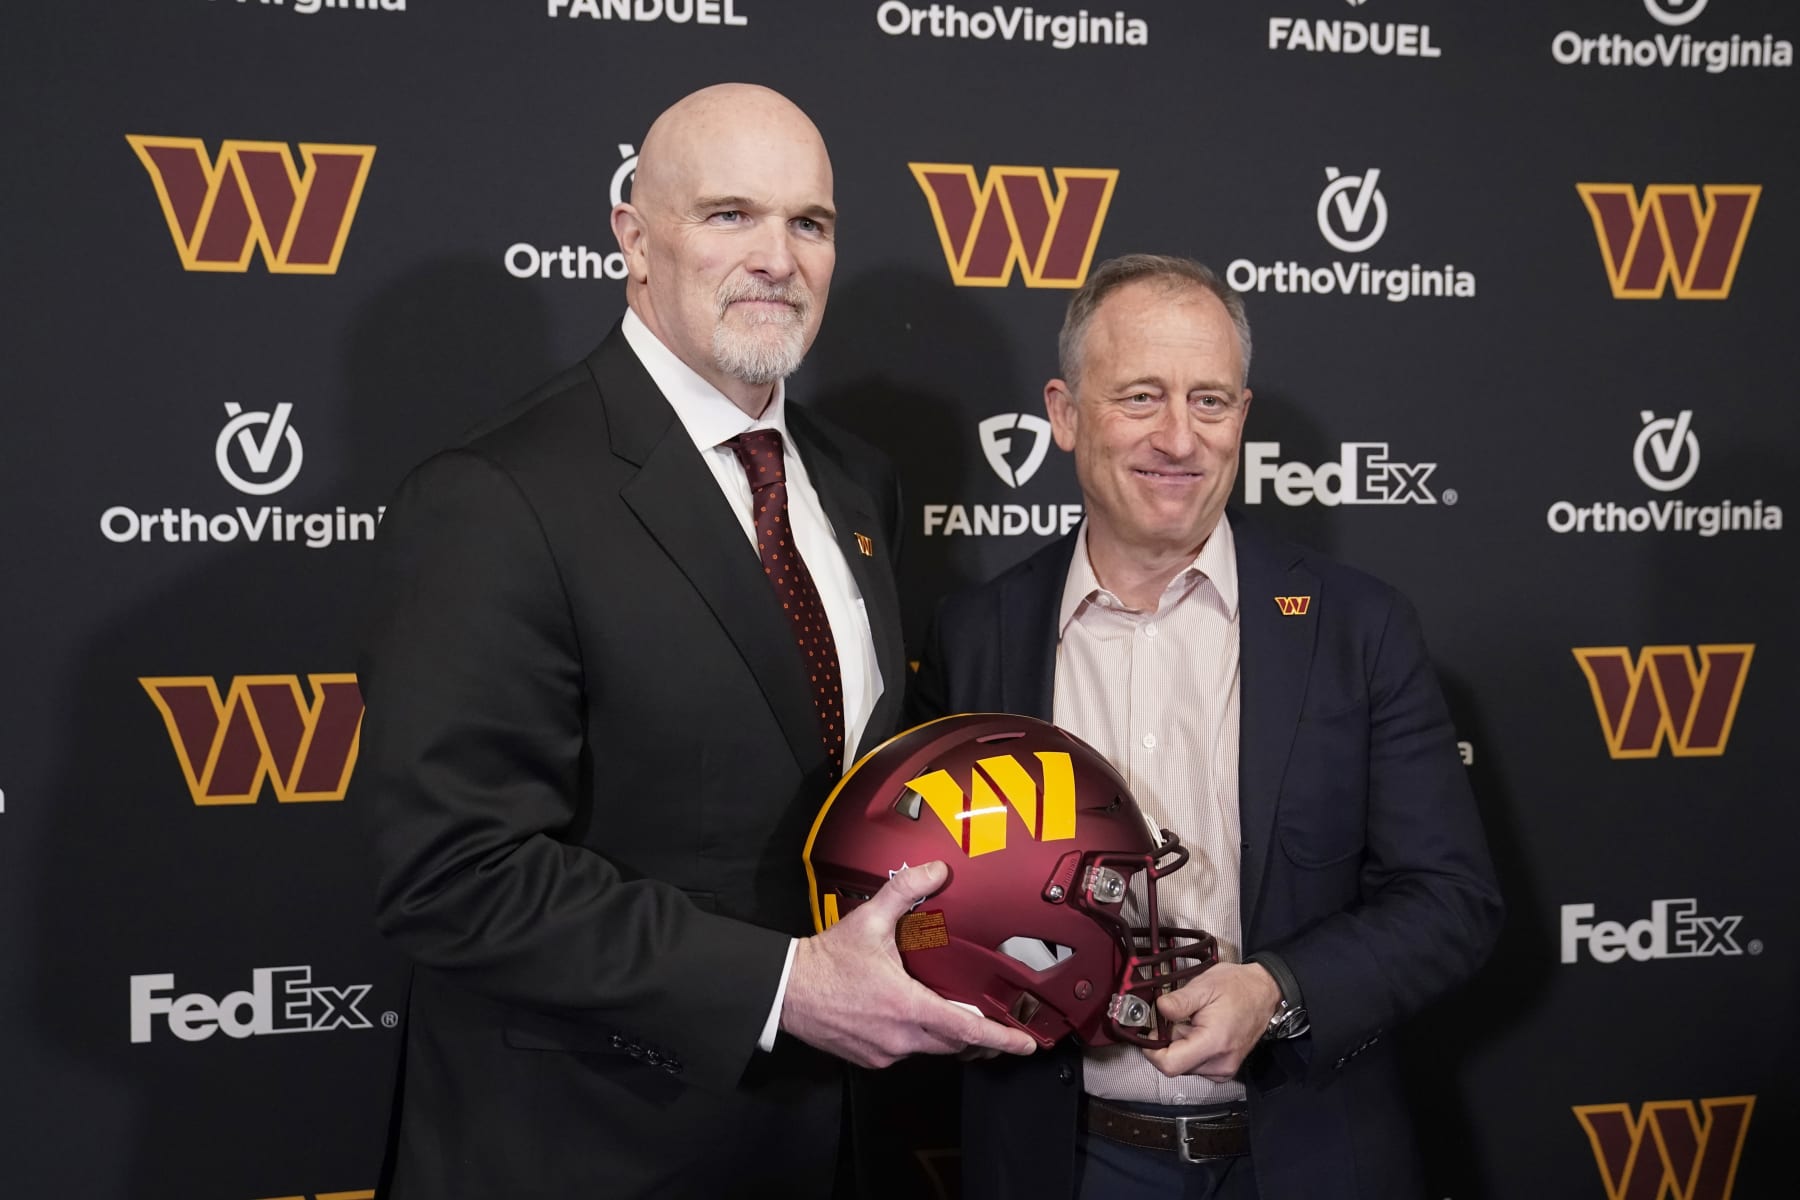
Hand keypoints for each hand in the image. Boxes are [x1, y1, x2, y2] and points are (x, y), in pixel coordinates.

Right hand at [780, 861, 1038, 1068]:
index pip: (967, 1029)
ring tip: (959, 1018)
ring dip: (947, 1035)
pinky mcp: (872, 1059)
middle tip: (999, 1026)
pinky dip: (919, 1038)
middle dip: (979, 1036)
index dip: (1001, 1038)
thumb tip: (935, 869)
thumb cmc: (827, 960)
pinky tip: (914, 1018)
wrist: (787, 990)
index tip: (1026, 1044)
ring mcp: (885, 1052)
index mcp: (907, 1006)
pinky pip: (907, 1052)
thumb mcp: (869, 919)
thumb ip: (906, 891)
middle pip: (955, 1044)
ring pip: (932, 1049)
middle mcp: (900, 1036)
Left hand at [1142, 962, 1279, 1081]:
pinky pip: (1196, 1065)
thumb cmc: (1238, 987)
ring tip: (1194, 1020)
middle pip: (1175, 1065)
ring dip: (1180, 1044)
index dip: (1152, 1051)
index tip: (1149, 1032)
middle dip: (1168, 1042)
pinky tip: (1201, 1030)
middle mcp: (1220, 1064)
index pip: (1170, 1065)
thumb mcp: (1204, 985)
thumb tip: (1158, 1010)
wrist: (1265, 992)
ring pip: (1184, 1065)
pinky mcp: (1224, 1069)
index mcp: (1214, 1043)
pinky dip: (1191, 1049)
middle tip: (1177, 1017)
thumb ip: (1178, 1001)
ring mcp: (1224, 1069)